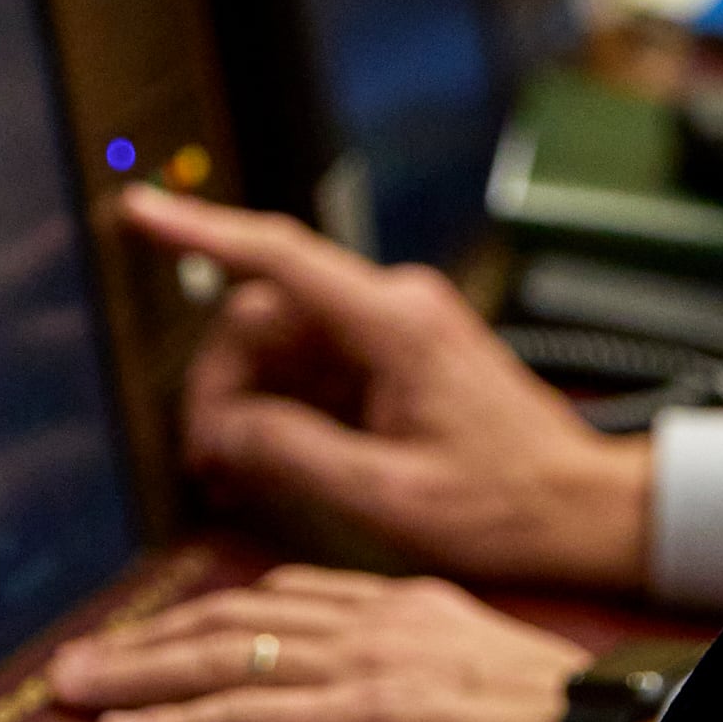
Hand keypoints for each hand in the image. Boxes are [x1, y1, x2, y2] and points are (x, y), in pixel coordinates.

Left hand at [49, 566, 588, 721]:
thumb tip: (334, 695)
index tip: (158, 634)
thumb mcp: (465, 663)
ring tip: (77, 690)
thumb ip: (394, 664)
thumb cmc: (550, 716)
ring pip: (223, 657)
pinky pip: (248, 715)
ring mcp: (362, 665)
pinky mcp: (361, 717)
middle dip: (148, 641)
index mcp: (397, 601)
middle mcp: (370, 620)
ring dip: (140, 675)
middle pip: (232, 618)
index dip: (206, 616)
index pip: (279, 597)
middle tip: (79, 660)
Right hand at [122, 187, 653, 589]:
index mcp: (395, 323)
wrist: (583, 510)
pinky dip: (282, 407)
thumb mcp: (389, 495)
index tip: (139, 211)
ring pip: (283, 343)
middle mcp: (394, 307)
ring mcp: (396, 328)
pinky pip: (314, 366)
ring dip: (248, 400)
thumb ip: (295, 454)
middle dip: (222, 382)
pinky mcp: (397, 356)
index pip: (279, 257)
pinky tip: (268, 461)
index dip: (200, 231)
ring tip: (234, 473)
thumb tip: (221, 428)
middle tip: (208, 461)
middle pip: (266, 314)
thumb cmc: (506, 507)